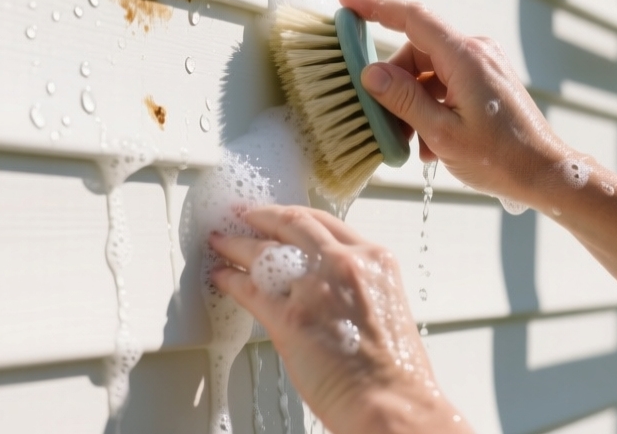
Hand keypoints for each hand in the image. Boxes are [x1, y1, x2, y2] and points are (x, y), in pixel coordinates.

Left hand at [210, 205, 469, 433]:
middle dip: (262, 218)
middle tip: (243, 217)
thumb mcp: (385, 303)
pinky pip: (250, 290)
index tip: (279, 215)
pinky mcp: (290, 317)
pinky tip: (222, 278)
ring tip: (222, 242)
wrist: (393, 401)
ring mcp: (315, 287)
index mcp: (374, 258)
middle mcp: (344, 263)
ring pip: (265, 252)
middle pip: (292, 225)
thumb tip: (324, 283)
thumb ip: (355, 283)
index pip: (325, 222)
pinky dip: (231, 281)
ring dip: (238, 245)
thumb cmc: (395, 368)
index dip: (294, 215)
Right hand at [339, 0, 569, 200]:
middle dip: (394, 84)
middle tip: (384, 121)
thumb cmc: (501, 158)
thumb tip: (371, 73)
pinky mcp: (487, 81)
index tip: (347, 3)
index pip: (412, 17)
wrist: (544, 173)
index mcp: (466, 58)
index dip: (376, 6)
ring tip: (415, 142)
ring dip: (413, 103)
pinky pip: (446, 84)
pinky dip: (432, 107)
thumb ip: (403, 99)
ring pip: (429, 72)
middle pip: (416, 53)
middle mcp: (476, 53)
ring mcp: (483, 66)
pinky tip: (432, 142)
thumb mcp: (442, 133)